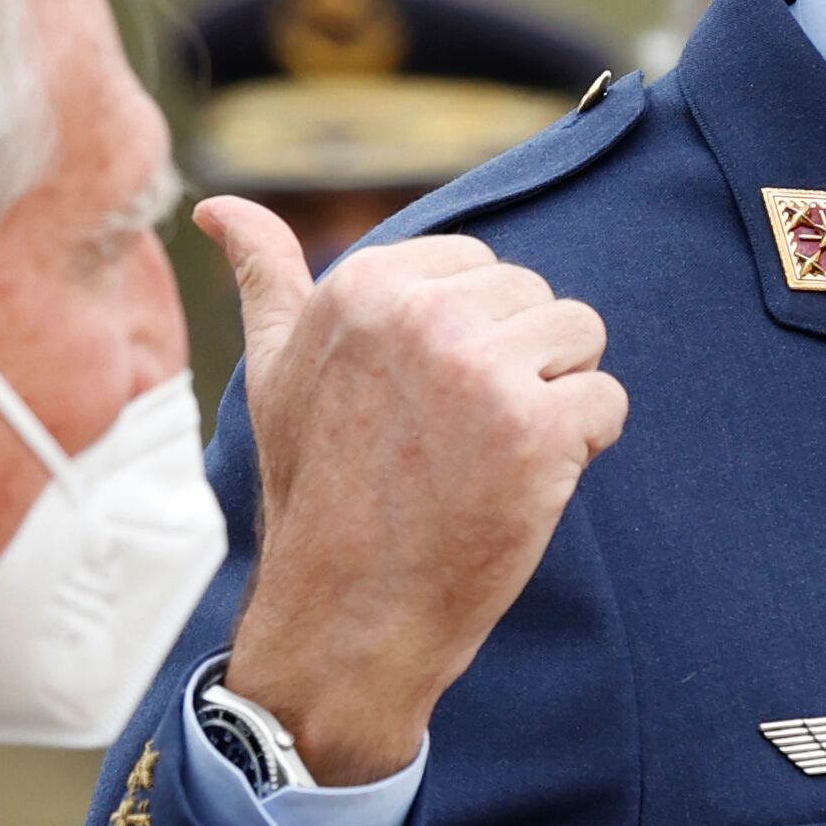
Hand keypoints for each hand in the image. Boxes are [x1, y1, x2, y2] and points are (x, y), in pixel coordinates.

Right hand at [200, 197, 626, 785]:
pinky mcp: (538, 428)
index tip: (421, 402)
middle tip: (455, 440)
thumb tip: (218, 207)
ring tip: (489, 456)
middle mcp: (422, 314)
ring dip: (555, 398)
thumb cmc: (314, 493)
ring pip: (581, 336)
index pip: (479, 267)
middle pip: (535, 296)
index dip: (469, 337)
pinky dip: (583, 446)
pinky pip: (607, 399)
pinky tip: (521, 486)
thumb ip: (266, 277)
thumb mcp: (275, 371)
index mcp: (363, 284)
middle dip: (515, 363)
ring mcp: (483, 370)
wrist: (345, 618)